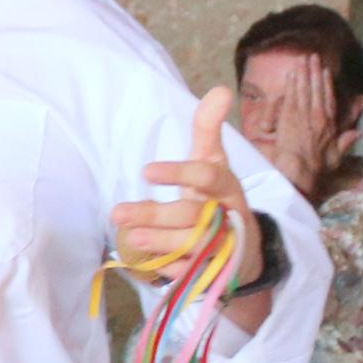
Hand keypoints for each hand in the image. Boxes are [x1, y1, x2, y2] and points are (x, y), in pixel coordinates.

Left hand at [110, 88, 256, 284]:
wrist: (244, 247)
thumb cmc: (217, 197)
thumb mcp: (214, 162)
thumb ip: (208, 129)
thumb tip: (220, 89)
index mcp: (227, 187)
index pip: (208, 176)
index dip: (180, 172)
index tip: (147, 170)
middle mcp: (227, 217)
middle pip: (193, 216)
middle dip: (156, 215)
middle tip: (117, 212)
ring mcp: (223, 248)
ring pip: (192, 246)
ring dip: (161, 242)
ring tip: (130, 237)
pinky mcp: (214, 273)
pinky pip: (192, 273)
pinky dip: (171, 269)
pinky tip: (150, 264)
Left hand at [245, 51, 343, 199]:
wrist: (299, 170)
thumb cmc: (315, 167)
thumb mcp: (335, 156)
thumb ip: (346, 142)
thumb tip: (358, 133)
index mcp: (329, 124)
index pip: (328, 99)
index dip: (326, 84)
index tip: (325, 72)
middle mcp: (317, 115)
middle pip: (316, 89)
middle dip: (314, 71)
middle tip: (312, 56)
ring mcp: (303, 115)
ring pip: (304, 89)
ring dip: (304, 72)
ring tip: (302, 59)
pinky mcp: (289, 116)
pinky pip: (291, 96)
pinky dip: (292, 83)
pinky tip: (292, 73)